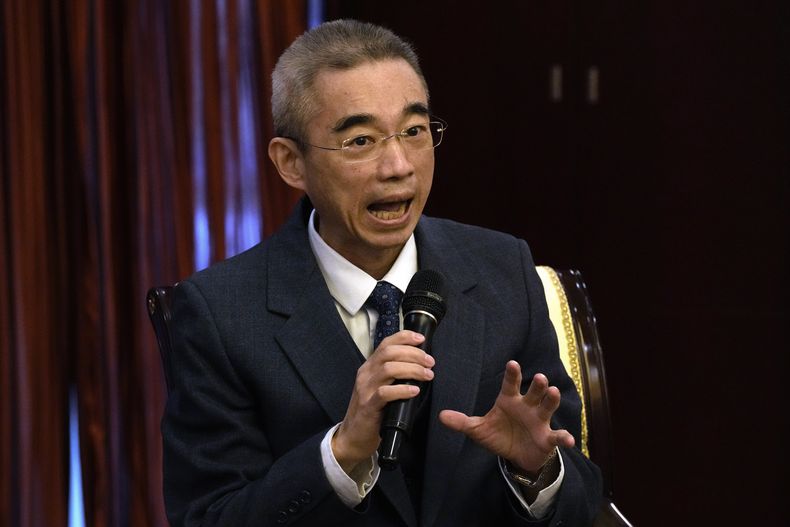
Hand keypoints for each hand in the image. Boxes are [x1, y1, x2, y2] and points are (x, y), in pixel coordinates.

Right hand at [332, 330, 434, 473]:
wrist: (353, 436)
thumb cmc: (372, 410)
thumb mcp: (381, 387)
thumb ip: (394, 374)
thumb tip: (420, 364)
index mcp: (370, 366)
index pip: (386, 344)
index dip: (404, 338)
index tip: (421, 339)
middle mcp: (366, 374)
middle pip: (389, 353)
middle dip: (413, 354)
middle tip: (430, 362)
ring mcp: (365, 389)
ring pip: (388, 369)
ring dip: (412, 369)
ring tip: (427, 375)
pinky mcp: (368, 406)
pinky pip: (385, 393)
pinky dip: (402, 389)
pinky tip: (415, 391)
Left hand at [439, 360, 574, 473]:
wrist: (517, 456)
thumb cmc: (499, 435)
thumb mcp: (479, 430)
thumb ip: (462, 422)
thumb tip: (441, 416)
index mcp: (509, 400)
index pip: (510, 385)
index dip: (512, 374)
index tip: (512, 363)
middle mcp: (527, 406)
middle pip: (533, 392)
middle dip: (537, 385)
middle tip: (539, 377)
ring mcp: (539, 420)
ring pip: (547, 406)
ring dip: (551, 399)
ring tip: (553, 392)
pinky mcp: (548, 438)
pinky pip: (557, 436)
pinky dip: (563, 437)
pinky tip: (568, 439)